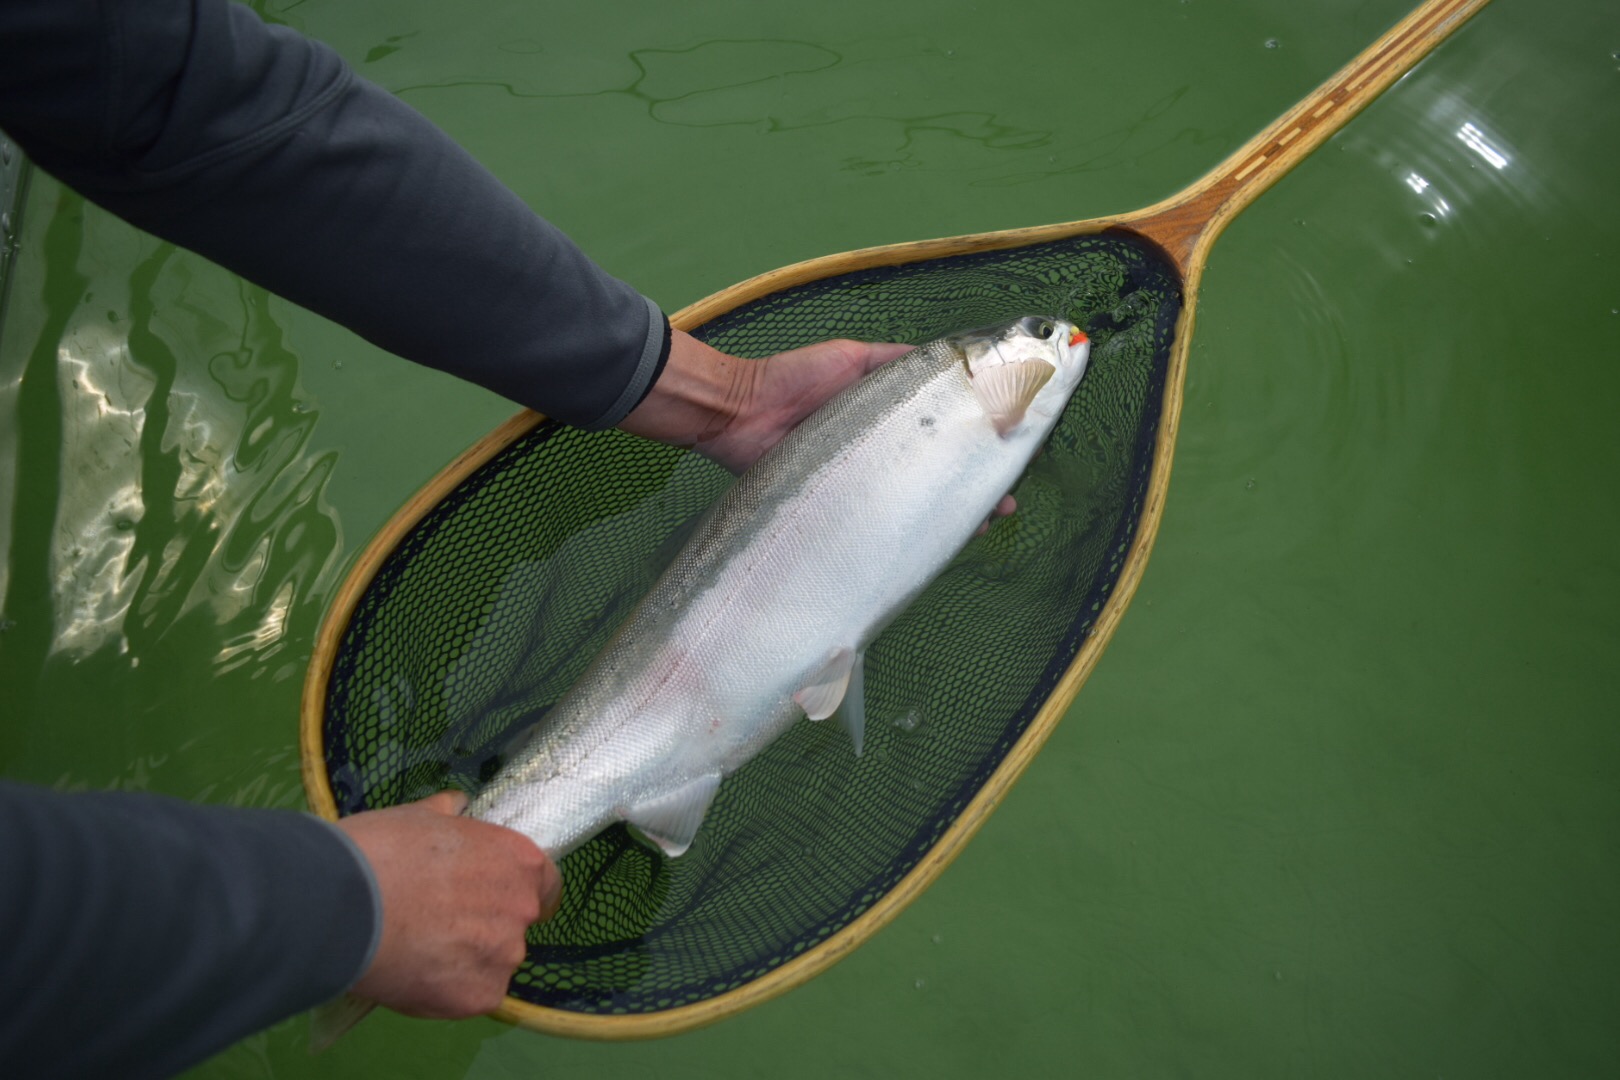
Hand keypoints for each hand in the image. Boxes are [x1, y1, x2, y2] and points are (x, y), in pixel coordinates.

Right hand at [336, 790, 560, 1017]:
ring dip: (466, 960)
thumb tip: (455, 806)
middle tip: (438, 923)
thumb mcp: (420, 817)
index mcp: (518, 861)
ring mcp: (504, 956)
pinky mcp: (480, 997)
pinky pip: (471, 995)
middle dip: (483, 925)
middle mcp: (522, 909)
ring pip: (492, 962)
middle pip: (515, 925)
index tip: (487, 896)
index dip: (514, 889)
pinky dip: (448, 990)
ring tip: (418, 951)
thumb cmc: (382, 850)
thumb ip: (448, 815)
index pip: (543, 882)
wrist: (343, 905)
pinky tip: (413, 974)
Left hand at [620, 330, 1018, 522]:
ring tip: (984, 520)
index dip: (980, 436)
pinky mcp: (844, 502)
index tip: (1011, 444)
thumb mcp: (853, 359)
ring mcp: (866, 478)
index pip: (946, 426)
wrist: (740, 413)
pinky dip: (911, 526)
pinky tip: (936, 536)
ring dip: (954, 509)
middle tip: (1006, 501)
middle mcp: (882, 449)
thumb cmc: (792, 378)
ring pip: (918, 496)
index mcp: (889, 413)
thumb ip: (896, 362)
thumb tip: (948, 359)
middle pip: (938, 469)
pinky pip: (884, 516)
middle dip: (975, 485)